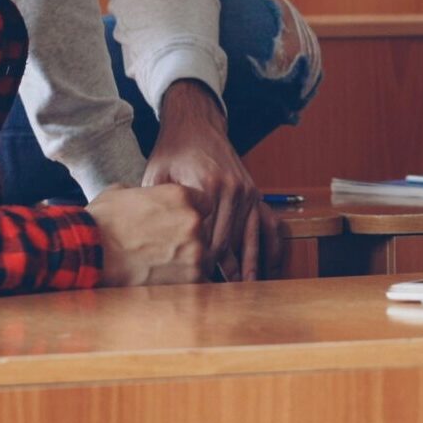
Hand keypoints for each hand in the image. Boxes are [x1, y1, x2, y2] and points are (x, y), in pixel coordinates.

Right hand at [90, 183, 210, 286]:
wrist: (87, 254)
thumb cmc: (98, 223)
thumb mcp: (120, 193)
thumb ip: (143, 194)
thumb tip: (141, 196)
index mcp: (180, 196)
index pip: (203, 203)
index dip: (189, 213)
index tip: (176, 223)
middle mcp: (193, 221)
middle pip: (202, 232)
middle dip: (186, 240)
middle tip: (162, 248)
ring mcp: (193, 251)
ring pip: (200, 257)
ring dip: (184, 263)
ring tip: (157, 267)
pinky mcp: (188, 277)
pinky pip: (196, 280)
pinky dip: (182, 282)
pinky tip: (162, 280)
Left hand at [144, 81, 279, 280]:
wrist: (197, 126)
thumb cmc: (173, 152)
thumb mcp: (157, 176)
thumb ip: (160, 206)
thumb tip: (151, 240)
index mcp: (211, 186)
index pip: (208, 235)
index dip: (202, 264)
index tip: (196, 286)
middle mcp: (235, 190)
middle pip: (230, 241)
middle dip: (225, 271)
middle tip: (218, 296)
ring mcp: (249, 192)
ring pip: (251, 236)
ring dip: (250, 264)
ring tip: (248, 288)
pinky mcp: (255, 193)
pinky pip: (268, 224)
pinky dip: (271, 245)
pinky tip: (271, 265)